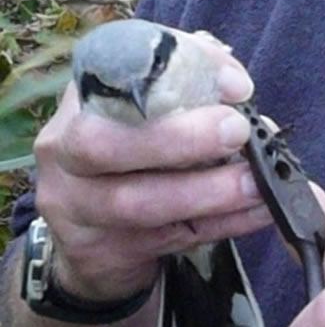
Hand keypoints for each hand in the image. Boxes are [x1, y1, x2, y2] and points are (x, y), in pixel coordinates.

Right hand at [33, 40, 271, 301]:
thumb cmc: (136, 149)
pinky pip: (169, 238)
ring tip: (257, 182)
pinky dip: (221, 224)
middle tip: (238, 130)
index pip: (114, 75)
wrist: (93, 236)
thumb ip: (192, 81)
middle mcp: (63, 150)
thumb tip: (236, 86)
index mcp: (79, 100)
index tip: (233, 85)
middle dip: (177, 139)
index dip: (174, 75)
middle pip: (103, 144)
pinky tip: (258, 211)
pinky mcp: (102, 252)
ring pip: (137, 203)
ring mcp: (75, 207)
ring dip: (207, 192)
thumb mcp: (154, 106)